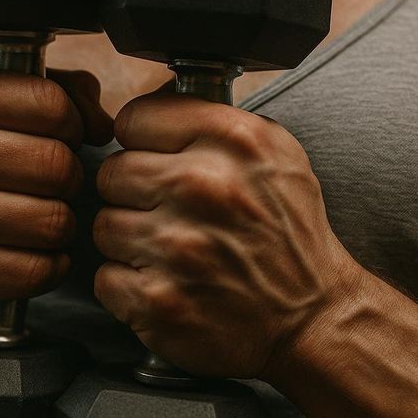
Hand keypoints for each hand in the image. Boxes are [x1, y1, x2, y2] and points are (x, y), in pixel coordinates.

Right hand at [0, 67, 111, 323]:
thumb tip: (104, 121)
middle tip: (46, 192)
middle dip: (67, 183)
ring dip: (59, 230)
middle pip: (57, 163)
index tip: (57, 142)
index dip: (71, 128)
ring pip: (53, 219)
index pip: (50, 103)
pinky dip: (46, 269)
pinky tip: (27, 259)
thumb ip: (47, 92)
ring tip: (35, 226)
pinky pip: (35, 269)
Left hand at [93, 92, 362, 379]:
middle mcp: (203, 187)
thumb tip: (157, 99)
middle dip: (135, 193)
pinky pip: (106, 278)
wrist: (313, 318)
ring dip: (131, 241)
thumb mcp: (275, 154)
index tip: (160, 161)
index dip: (145, 142)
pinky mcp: (158, 301)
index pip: (136, 118)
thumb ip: (214, 119)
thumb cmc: (289, 236)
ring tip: (172, 251)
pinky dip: (130, 286)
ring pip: (104, 225)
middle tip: (169, 213)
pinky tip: (168, 284)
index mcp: (233, 141)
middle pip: (112, 171)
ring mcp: (177, 247)